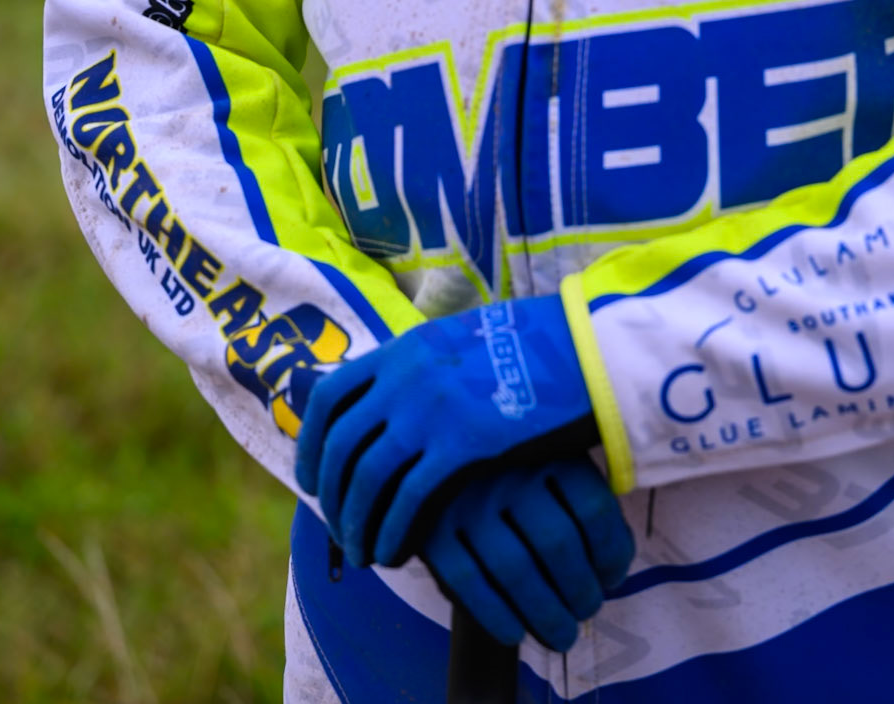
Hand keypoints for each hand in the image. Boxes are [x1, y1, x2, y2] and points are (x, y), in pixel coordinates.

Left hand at [295, 294, 598, 568]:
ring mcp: (431, 409)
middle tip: (337, 526)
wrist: (581, 347)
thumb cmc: (530, 345)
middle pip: (341, 445)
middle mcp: (406, 377)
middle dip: (331, 494)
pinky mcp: (461, 444)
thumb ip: (424, 364)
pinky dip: (391, 531)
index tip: (312, 477)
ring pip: (367, 478)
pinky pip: (407, 499)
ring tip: (363, 552)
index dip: (312, 442)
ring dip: (356, 522)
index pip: (330, 397)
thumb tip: (399, 392)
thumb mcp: (462, 341)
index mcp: (403, 348)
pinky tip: (393, 552)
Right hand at [424, 458, 635, 652]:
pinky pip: (468, 581)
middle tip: (587, 610)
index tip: (612, 577)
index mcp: (543, 445)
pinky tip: (515, 633)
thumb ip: (576, 490)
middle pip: (558, 545)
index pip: (593, 508)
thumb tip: (612, 563)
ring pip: (516, 571)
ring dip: (546, 615)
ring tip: (562, 633)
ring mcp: (465, 498)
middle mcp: (508, 470)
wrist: (424, 430)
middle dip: (581, 592)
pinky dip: (496, 616)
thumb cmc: (503, 453)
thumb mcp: (542, 447)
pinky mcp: (429, 527)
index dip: (612, 553)